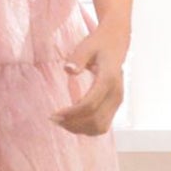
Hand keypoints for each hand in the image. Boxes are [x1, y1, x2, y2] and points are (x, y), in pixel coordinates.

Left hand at [49, 19, 129, 136]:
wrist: (117, 41)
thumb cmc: (100, 43)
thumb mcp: (87, 45)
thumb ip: (78, 58)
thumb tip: (69, 70)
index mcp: (109, 80)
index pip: (90, 105)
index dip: (71, 113)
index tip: (54, 114)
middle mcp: (116, 94)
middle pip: (95, 120)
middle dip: (73, 123)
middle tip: (53, 119)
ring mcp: (117, 102)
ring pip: (100, 127)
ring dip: (80, 128)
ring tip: (61, 122)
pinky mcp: (114, 105)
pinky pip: (102, 125)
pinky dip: (87, 128)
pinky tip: (72, 121)